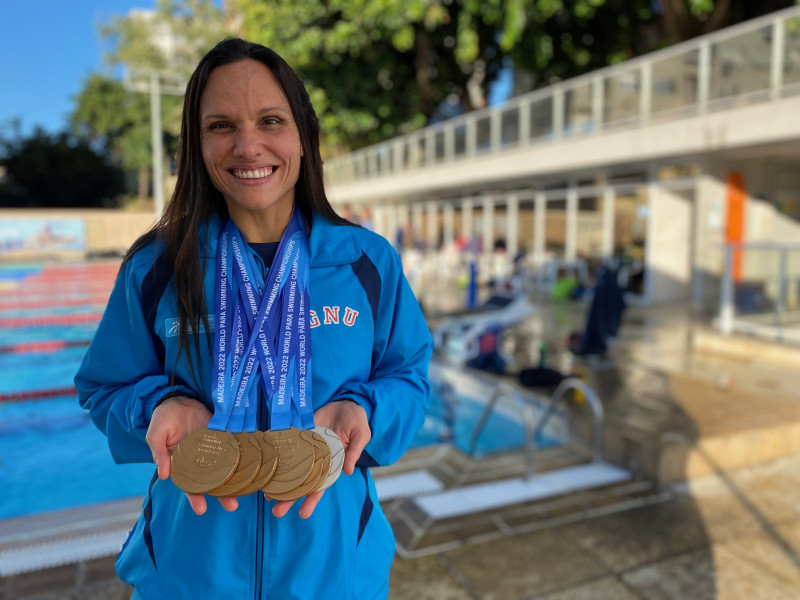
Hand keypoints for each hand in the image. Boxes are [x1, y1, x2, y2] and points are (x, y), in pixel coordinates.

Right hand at [145, 396, 238, 515]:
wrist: (177, 398)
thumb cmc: (163, 419)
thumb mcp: (155, 435)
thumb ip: (159, 454)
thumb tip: (164, 475)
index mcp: (181, 465)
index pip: (189, 485)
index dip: (195, 497)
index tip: (201, 509)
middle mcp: (199, 461)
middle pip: (212, 481)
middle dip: (221, 494)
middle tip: (232, 506)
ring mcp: (213, 449)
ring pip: (225, 467)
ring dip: (235, 478)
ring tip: (246, 490)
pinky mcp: (222, 436)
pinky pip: (232, 447)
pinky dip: (242, 454)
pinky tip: (251, 462)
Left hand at [268, 399, 369, 519]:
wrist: (345, 401)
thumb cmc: (356, 420)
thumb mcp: (360, 435)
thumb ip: (354, 452)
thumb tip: (347, 471)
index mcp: (331, 465)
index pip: (320, 486)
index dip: (311, 500)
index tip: (302, 514)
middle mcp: (315, 460)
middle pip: (300, 482)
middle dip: (288, 498)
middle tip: (276, 511)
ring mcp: (305, 448)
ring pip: (289, 468)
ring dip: (278, 480)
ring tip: (265, 493)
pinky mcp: (298, 433)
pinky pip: (286, 446)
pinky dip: (276, 455)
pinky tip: (265, 463)